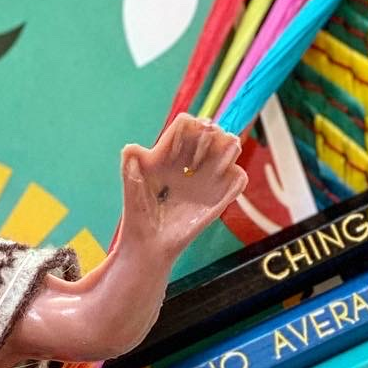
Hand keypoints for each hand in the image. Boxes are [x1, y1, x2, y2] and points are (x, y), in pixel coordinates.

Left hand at [120, 113, 247, 260]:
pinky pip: (238, 179)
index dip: (188, 128)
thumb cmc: (138, 211)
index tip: (176, 149)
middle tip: (197, 158)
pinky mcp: (220, 198)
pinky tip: (220, 184)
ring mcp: (208, 179)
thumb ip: (130, 163)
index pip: (188, 124)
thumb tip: (131, 148)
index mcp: (172, 152)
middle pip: (212, 131)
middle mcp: (192, 161)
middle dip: (210, 135)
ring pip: (231, 147)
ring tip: (216, 166)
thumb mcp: (131, 184)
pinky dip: (236, 176)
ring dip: (228, 149)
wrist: (148, 242)